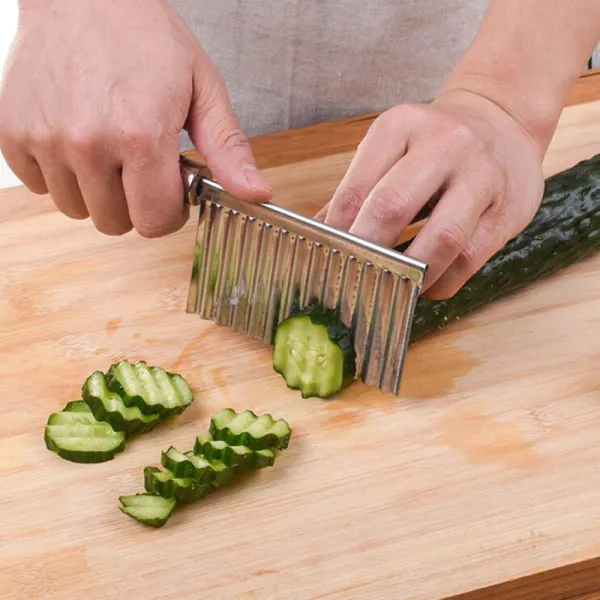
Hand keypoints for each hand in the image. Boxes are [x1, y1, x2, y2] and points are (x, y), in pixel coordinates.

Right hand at [0, 0, 271, 237]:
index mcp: (140, 135)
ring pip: (78, 210)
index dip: (170, 211)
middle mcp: (88, 143)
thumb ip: (228, 150)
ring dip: (99, 191)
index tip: (172, 186)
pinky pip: (41, 188)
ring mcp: (44, 138)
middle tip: (141, 162)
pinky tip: (78, 141)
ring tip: (110, 148)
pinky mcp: (13, 133)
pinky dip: (62, 174)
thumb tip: (258, 194)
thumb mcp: (203, 89)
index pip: (155, 223)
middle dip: (136, 203)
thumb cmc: (146, 37)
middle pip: (116, 224)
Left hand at [314, 89, 544, 298]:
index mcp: (400, 125)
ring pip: (440, 239)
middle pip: (392, 208)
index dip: (336, 233)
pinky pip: (468, 259)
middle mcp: (444, 143)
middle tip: (352, 277)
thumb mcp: (393, 148)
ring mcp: (481, 175)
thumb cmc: (434, 145)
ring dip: (409, 274)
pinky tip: (424, 286)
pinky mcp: (507, 209)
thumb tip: (315, 233)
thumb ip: (358, 188)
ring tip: (392, 287)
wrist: (504, 121)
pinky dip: (441, 282)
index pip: (355, 189)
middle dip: (366, 252)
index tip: (325, 257)